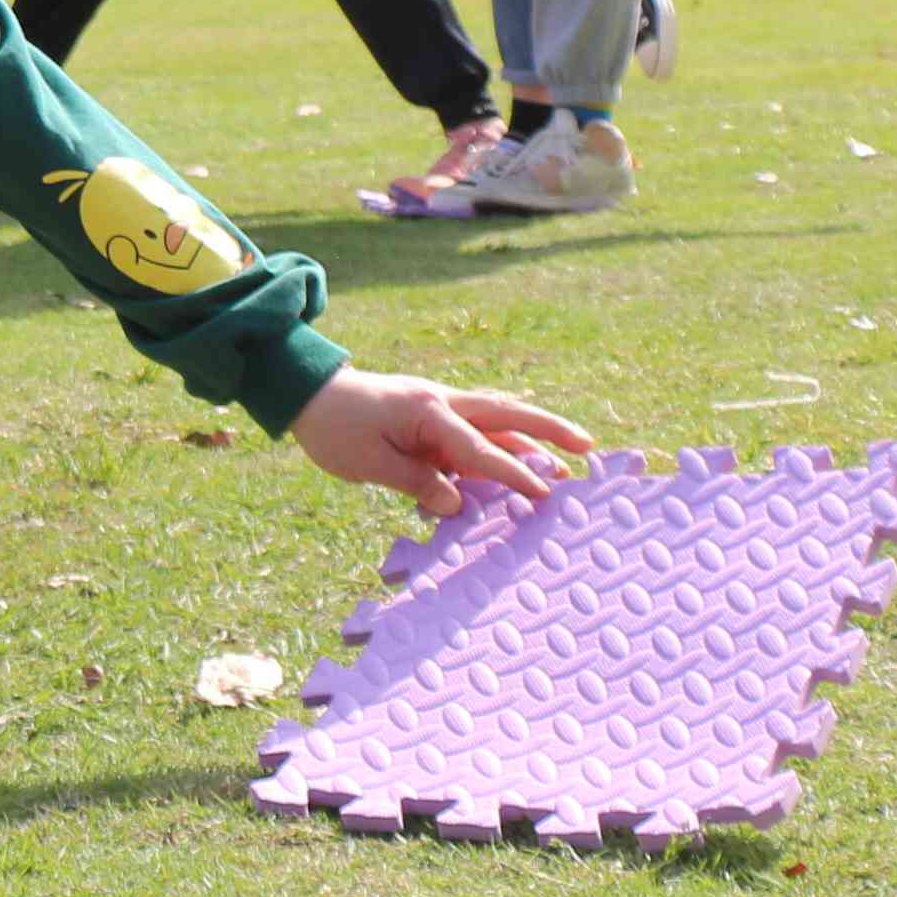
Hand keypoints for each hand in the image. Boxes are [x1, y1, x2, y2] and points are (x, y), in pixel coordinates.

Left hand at [286, 368, 597, 517]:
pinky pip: (477, 429)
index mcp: (428, 412)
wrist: (308, 392)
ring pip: (498, 419)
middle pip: (507, 413)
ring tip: (569, 459)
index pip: (480, 448)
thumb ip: (415, 482)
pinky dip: (503, 442)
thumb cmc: (334, 428)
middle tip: (589, 447)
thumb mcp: (368, 463)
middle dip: (550, 429)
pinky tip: (522, 458)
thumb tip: (457, 505)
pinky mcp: (434, 416)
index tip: (543, 494)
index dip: (512, 474)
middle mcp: (443, 403)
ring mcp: (440, 406)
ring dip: (533, 435)